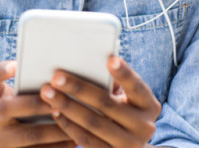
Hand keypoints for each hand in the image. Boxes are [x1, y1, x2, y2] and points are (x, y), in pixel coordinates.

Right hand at [0, 60, 75, 147]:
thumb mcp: (22, 96)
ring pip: (27, 135)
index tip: (15, 66)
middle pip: (5, 108)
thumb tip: (60, 75)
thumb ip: (32, 84)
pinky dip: (58, 146)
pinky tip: (73, 139)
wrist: (18, 141)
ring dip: (54, 129)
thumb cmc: (28, 109)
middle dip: (35, 105)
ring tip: (75, 121)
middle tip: (58, 102)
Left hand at [39, 56, 160, 147]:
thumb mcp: (126, 98)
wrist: (129, 145)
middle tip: (56, 76)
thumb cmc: (123, 110)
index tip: (110, 59)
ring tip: (48, 93)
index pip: (136, 87)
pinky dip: (69, 125)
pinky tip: (55, 112)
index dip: (124, 73)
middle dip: (79, 89)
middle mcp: (144, 126)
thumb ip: (113, 83)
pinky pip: (87, 140)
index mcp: (149, 106)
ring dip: (68, 106)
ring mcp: (129, 144)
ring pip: (94, 123)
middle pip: (107, 104)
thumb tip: (88, 61)